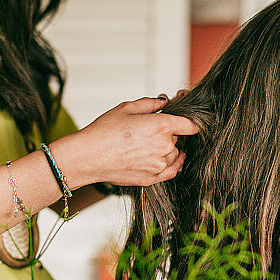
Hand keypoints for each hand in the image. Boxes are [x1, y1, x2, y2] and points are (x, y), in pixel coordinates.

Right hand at [50, 97, 197, 187]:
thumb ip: (150, 103)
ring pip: (174, 155)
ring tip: (145, 145)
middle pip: (178, 138)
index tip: (184, 122)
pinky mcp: (152, 178)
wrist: (89, 157)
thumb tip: (164, 101)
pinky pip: (171, 171)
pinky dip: (171, 165)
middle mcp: (164, 146)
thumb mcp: (127, 108)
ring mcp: (159, 164)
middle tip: (149, 131)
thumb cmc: (104, 131)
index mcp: (161, 126)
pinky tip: (165, 159)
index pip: (190, 124)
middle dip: (168, 133)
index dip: (188, 122)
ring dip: (167, 150)